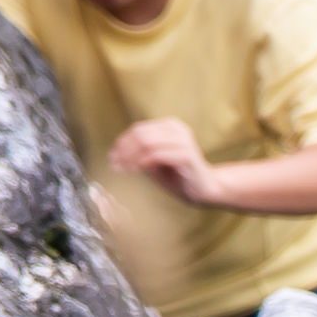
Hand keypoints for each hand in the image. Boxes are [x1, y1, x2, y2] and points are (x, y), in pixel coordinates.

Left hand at [105, 116, 220, 202]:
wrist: (205, 190)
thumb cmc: (179, 177)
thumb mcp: (155, 163)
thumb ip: (140, 154)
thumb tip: (116, 153)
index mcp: (169, 126)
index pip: (139, 129)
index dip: (122, 142)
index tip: (112, 157)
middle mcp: (177, 129)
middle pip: (141, 134)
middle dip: (124, 149)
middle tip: (114, 164)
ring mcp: (183, 140)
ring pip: (147, 143)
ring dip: (131, 157)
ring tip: (123, 169)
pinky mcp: (186, 155)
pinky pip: (158, 155)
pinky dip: (143, 162)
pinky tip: (137, 170)